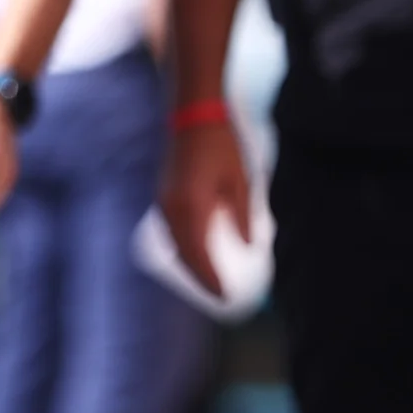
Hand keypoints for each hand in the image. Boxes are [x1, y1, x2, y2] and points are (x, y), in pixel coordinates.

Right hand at [159, 119, 255, 299]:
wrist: (192, 117)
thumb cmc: (221, 146)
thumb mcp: (240, 181)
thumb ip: (243, 216)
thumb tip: (250, 247)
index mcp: (193, 207)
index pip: (199, 255)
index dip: (211, 279)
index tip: (226, 295)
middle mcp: (173, 210)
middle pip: (184, 256)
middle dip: (200, 278)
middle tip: (219, 294)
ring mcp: (164, 204)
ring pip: (175, 246)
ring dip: (190, 265)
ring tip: (209, 279)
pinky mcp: (162, 198)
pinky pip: (171, 233)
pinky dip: (183, 249)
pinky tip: (196, 253)